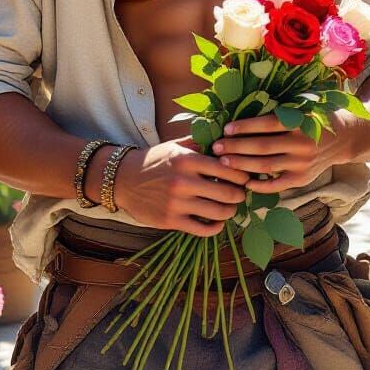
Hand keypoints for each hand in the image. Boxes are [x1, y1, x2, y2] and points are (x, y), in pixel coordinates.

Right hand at [111, 137, 248, 236]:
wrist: (123, 179)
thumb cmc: (153, 161)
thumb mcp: (174, 146)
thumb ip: (198, 143)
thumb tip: (224, 140)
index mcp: (187, 160)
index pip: (226, 169)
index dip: (241, 175)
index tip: (245, 177)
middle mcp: (184, 182)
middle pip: (227, 193)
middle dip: (240, 195)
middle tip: (242, 194)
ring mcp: (177, 203)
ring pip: (218, 213)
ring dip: (230, 211)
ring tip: (231, 207)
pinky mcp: (171, 221)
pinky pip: (202, 229)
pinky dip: (215, 227)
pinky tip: (217, 222)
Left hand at [212, 113, 350, 192]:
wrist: (345, 137)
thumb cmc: (316, 116)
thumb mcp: (302, 106)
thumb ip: (279, 110)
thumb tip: (244, 107)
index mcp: (300, 122)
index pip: (267, 125)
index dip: (245, 127)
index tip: (226, 128)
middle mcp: (302, 144)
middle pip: (262, 147)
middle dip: (236, 147)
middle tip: (216, 147)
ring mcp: (302, 164)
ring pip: (266, 166)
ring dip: (242, 165)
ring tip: (223, 162)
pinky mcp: (302, 179)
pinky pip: (277, 185)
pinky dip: (260, 185)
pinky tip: (244, 182)